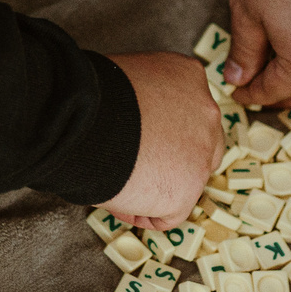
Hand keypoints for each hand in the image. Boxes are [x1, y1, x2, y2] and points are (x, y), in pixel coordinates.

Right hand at [101, 51, 222, 228]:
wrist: (84, 121)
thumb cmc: (91, 97)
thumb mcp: (126, 76)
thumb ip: (144, 95)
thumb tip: (132, 120)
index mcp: (188, 78)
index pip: (188, 112)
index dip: (161, 132)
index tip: (136, 139)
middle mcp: (206, 113)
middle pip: (200, 147)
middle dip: (172, 162)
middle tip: (135, 166)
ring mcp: (201, 155)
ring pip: (185, 183)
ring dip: (155, 188)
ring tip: (118, 181)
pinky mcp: (186, 191)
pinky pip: (168, 215)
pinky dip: (142, 213)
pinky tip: (119, 199)